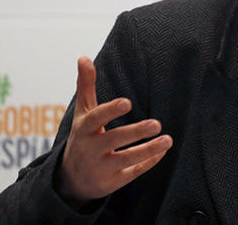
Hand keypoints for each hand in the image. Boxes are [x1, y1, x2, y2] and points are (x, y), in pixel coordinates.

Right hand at [56, 57, 172, 202]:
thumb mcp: (82, 112)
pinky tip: (162, 151)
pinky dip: (148, 163)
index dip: (111, 110)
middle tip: (156, 123)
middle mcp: (91, 149)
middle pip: (114, 139)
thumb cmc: (83, 136)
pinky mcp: (112, 182)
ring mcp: (101, 167)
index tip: (127, 102)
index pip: (97, 118)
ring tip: (167, 140)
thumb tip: (83, 56)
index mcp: (84, 129)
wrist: (70, 179)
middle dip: (135, 132)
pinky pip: (132, 173)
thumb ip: (85, 85)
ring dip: (148, 150)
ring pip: (127, 159)